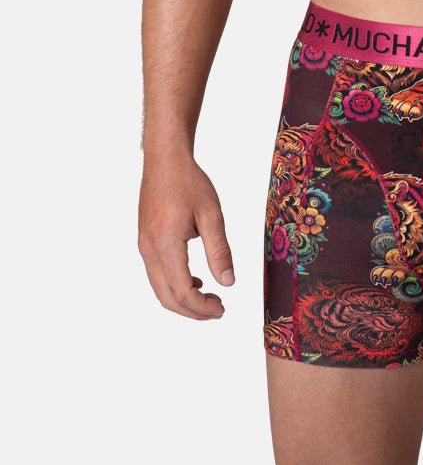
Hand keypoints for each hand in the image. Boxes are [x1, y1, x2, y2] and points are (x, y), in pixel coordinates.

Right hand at [138, 153, 234, 319]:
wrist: (165, 160)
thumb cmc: (189, 182)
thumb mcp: (211, 214)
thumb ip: (219, 250)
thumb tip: (228, 282)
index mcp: (166, 244)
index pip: (182, 291)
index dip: (202, 307)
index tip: (222, 308)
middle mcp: (149, 250)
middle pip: (167, 297)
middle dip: (193, 311)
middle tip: (218, 311)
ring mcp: (144, 247)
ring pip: (159, 289)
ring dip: (182, 301)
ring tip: (209, 299)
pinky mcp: (145, 242)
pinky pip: (157, 275)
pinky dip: (174, 286)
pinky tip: (194, 281)